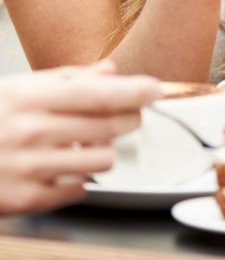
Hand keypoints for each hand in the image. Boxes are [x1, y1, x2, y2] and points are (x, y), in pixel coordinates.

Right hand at [0, 59, 160, 212]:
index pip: (98, 94)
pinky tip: (63, 166)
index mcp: (31, 97)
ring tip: (88, 143)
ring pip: (101, 160)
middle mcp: (31, 131)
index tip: (156, 89)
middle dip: (128, 119)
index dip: (133, 91)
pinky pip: (79, 189)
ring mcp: (28, 168)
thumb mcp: (21, 87)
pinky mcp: (25, 200)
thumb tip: (112, 71)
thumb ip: (69, 79)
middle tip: (129, 116)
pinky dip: (79, 177)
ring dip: (104, 151)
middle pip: (107, 126)